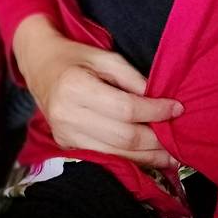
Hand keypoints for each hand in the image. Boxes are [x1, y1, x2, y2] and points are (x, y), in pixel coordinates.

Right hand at [12, 14, 181, 166]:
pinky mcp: (67, 146)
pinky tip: (148, 158)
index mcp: (75, 87)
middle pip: (123, 137)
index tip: (177, 109)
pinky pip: (105, 157)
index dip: (155, 111)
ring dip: (147, 157)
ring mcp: (64, 135)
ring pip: (116, 154)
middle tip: (178, 139)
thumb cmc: (74, 58)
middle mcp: (67, 115)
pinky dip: (130, 160)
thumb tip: (160, 101)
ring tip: (171, 156)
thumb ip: (132, 78)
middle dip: (155, 140)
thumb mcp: (104, 57)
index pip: (125, 108)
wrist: (39, 67)